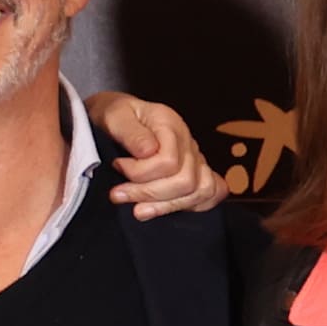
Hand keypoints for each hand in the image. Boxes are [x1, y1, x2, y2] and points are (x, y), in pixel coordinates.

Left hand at [85, 92, 230, 215]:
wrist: (119, 118)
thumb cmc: (116, 116)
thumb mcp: (114, 116)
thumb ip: (130, 132)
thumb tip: (148, 152)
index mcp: (170, 124)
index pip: (169, 161)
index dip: (140, 173)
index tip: (118, 167)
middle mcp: (187, 142)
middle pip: (186, 181)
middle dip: (150, 193)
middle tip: (119, 193)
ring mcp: (195, 158)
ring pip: (199, 191)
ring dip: (166, 205)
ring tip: (137, 209)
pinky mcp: (196, 172)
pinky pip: (212, 192)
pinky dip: (194, 204)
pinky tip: (167, 207)